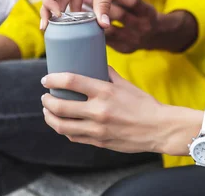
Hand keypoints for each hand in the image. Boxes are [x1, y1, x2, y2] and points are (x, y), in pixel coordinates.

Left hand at [41, 67, 203, 154]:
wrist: (159, 129)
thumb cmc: (144, 104)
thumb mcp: (126, 84)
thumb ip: (108, 74)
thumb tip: (95, 63)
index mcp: (105, 92)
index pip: (71, 81)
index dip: (53, 79)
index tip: (46, 79)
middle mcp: (99, 111)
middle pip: (60, 106)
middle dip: (47, 101)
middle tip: (45, 96)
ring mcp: (97, 129)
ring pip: (62, 126)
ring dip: (50, 117)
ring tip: (48, 111)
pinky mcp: (99, 142)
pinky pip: (74, 137)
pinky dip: (64, 130)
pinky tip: (63, 124)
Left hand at [83, 0, 158, 53]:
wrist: (154, 36)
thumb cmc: (143, 15)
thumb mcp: (141, 4)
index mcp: (148, 14)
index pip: (132, 2)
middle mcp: (143, 28)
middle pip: (120, 15)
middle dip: (101, 5)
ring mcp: (133, 40)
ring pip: (110, 29)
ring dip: (95, 19)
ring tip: (81, 10)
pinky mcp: (124, 49)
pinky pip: (107, 40)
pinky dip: (96, 31)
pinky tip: (86, 23)